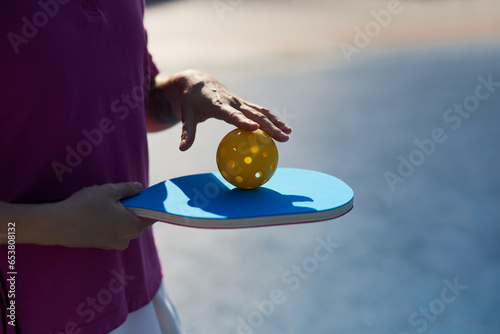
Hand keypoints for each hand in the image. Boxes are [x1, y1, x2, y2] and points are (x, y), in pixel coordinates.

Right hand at [55, 182, 153, 249]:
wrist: (57, 224)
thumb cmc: (85, 206)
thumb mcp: (109, 191)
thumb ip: (128, 189)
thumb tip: (139, 187)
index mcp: (133, 227)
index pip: (150, 215)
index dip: (149, 203)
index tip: (147, 194)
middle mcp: (126, 240)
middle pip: (136, 219)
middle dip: (131, 206)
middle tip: (120, 194)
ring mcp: (112, 244)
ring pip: (122, 224)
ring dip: (118, 213)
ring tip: (102, 202)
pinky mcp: (100, 244)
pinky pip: (111, 229)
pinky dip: (108, 220)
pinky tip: (95, 211)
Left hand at [148, 69, 291, 150]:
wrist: (198, 81)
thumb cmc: (190, 100)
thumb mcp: (186, 115)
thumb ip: (187, 132)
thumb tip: (182, 149)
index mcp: (217, 104)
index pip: (231, 114)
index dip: (243, 121)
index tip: (254, 128)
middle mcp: (232, 102)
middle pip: (254, 114)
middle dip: (269, 126)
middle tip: (283, 137)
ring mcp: (239, 102)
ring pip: (261, 112)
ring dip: (276, 122)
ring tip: (289, 134)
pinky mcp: (243, 104)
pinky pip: (260, 111)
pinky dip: (272, 119)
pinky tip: (282, 129)